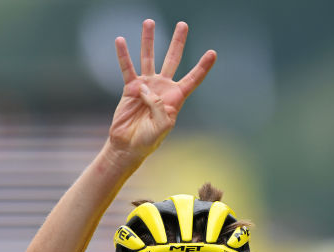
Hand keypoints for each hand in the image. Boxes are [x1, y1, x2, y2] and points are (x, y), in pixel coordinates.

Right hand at [109, 20, 215, 157]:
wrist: (129, 145)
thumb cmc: (148, 139)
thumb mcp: (162, 126)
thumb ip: (159, 106)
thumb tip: (146, 88)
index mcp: (176, 98)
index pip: (192, 79)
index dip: (203, 67)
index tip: (212, 53)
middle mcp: (162, 88)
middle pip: (172, 59)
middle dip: (178, 42)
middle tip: (183, 25)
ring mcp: (146, 85)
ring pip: (149, 58)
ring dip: (149, 40)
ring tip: (149, 22)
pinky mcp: (130, 88)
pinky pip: (127, 68)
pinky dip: (124, 55)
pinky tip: (121, 41)